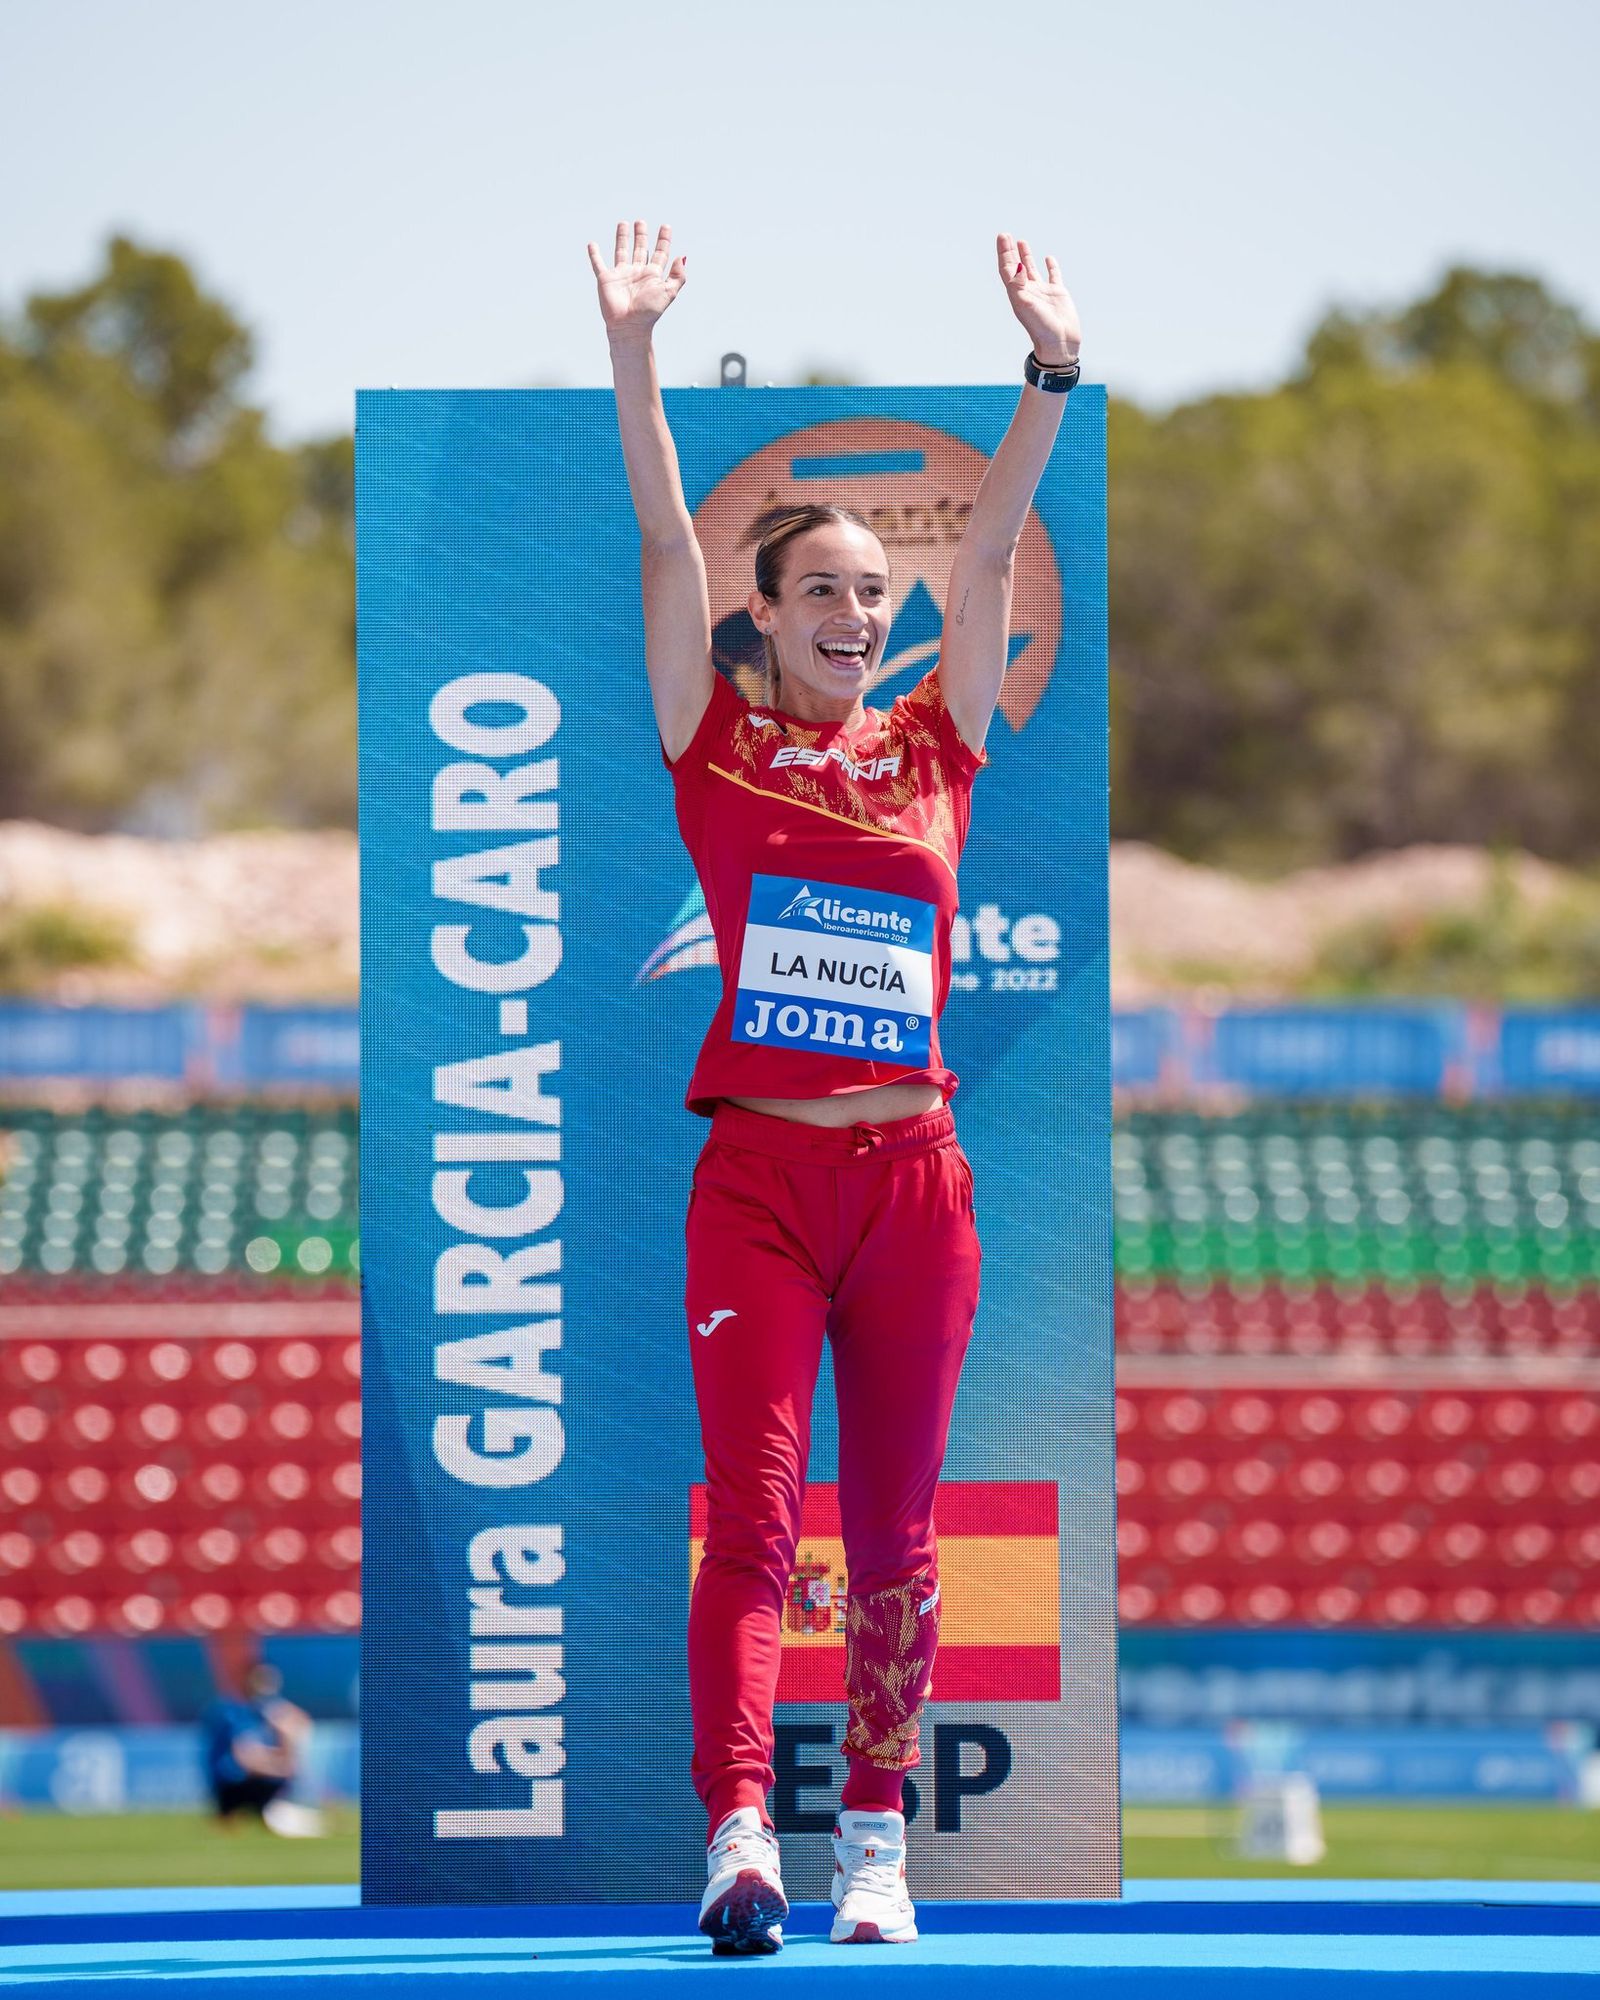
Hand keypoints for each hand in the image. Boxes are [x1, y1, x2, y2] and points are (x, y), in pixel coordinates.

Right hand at [587, 220, 686, 341]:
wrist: (629, 326)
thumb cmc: (649, 312)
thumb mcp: (669, 292)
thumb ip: (677, 276)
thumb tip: (682, 257)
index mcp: (652, 275)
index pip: (660, 253)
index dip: (663, 240)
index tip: (666, 227)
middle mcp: (637, 273)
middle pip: (640, 249)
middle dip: (641, 235)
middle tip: (641, 222)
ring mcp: (621, 275)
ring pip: (621, 251)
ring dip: (622, 238)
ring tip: (623, 223)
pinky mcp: (606, 279)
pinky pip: (598, 264)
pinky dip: (594, 255)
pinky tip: (592, 244)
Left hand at [996, 233, 1079, 367]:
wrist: (1059, 343)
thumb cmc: (1041, 328)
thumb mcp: (1026, 306)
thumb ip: (1019, 285)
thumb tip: (1017, 266)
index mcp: (1018, 294)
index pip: (1007, 269)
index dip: (1003, 253)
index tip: (1002, 237)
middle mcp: (1028, 291)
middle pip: (1016, 267)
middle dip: (1010, 251)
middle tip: (1005, 235)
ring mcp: (1042, 292)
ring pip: (1032, 270)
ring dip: (1025, 256)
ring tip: (1021, 241)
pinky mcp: (1057, 294)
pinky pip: (1053, 276)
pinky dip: (1050, 266)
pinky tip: (1048, 258)